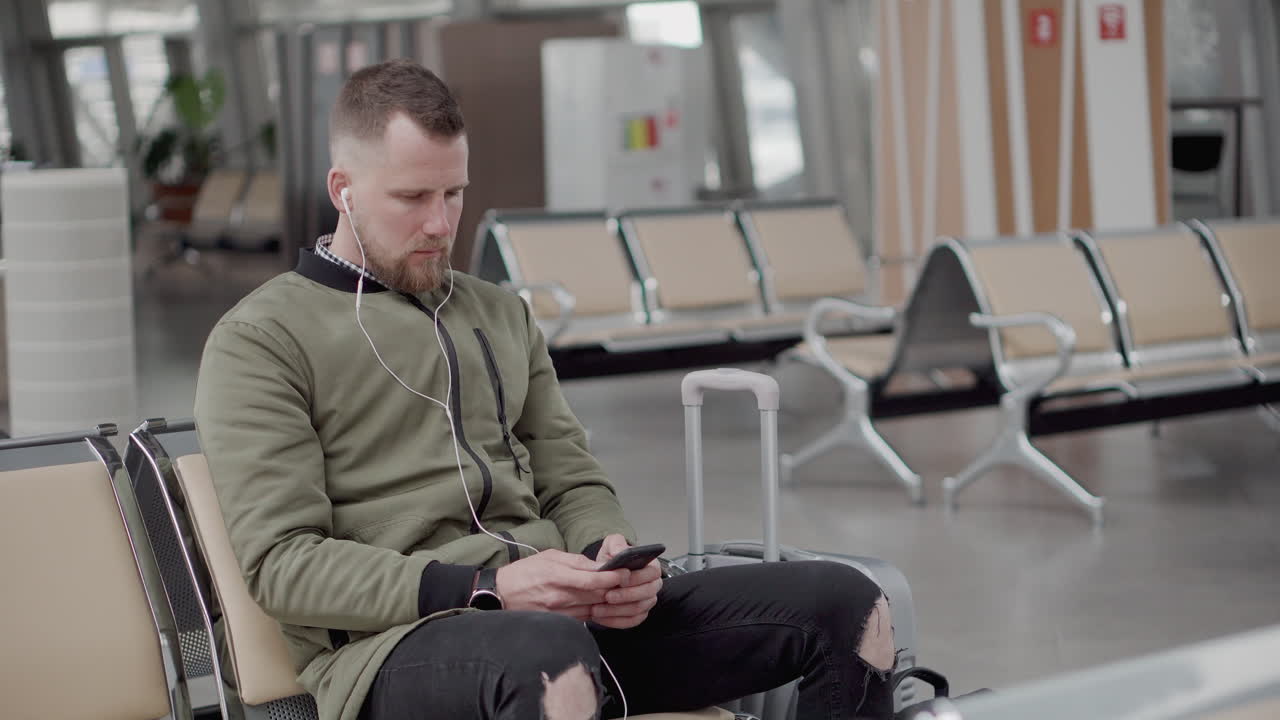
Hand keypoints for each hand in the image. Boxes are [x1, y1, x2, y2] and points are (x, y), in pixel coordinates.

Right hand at [495, 549, 630, 620]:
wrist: (502, 595)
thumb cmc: (525, 572)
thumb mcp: (549, 556)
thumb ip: (576, 561)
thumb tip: (599, 566)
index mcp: (557, 576)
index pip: (592, 580)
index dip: (612, 577)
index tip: (625, 573)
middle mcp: (560, 597)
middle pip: (597, 596)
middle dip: (615, 589)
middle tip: (628, 582)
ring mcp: (560, 613)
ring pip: (594, 609)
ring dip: (608, 602)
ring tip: (618, 592)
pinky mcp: (560, 622)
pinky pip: (585, 618)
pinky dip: (596, 610)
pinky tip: (601, 603)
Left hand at [591, 534, 662, 628]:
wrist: (606, 574)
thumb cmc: (613, 559)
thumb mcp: (613, 545)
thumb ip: (616, 544)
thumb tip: (619, 552)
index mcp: (651, 567)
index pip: (652, 573)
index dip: (637, 578)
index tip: (621, 580)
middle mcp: (653, 585)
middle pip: (647, 594)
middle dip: (626, 596)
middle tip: (607, 596)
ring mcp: (647, 601)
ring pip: (638, 609)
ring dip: (617, 610)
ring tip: (598, 608)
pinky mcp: (639, 614)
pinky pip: (631, 622)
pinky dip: (615, 621)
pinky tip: (600, 617)